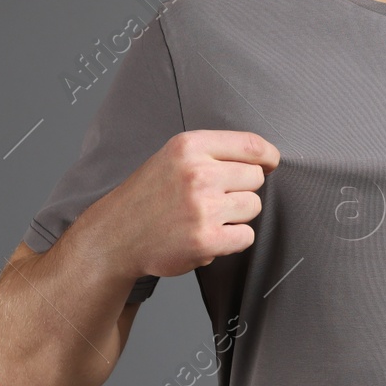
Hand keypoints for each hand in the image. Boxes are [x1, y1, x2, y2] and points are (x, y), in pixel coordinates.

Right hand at [83, 129, 280, 279]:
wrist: (116, 235)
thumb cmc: (150, 196)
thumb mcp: (173, 158)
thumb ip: (214, 153)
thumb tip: (267, 158)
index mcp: (189, 146)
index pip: (251, 145)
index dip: (268, 156)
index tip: (269, 164)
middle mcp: (197, 173)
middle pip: (256, 178)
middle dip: (242, 188)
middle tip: (215, 198)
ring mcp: (202, 208)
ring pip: (254, 206)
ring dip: (238, 215)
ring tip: (208, 217)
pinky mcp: (206, 240)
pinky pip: (247, 236)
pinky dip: (233, 240)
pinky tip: (209, 235)